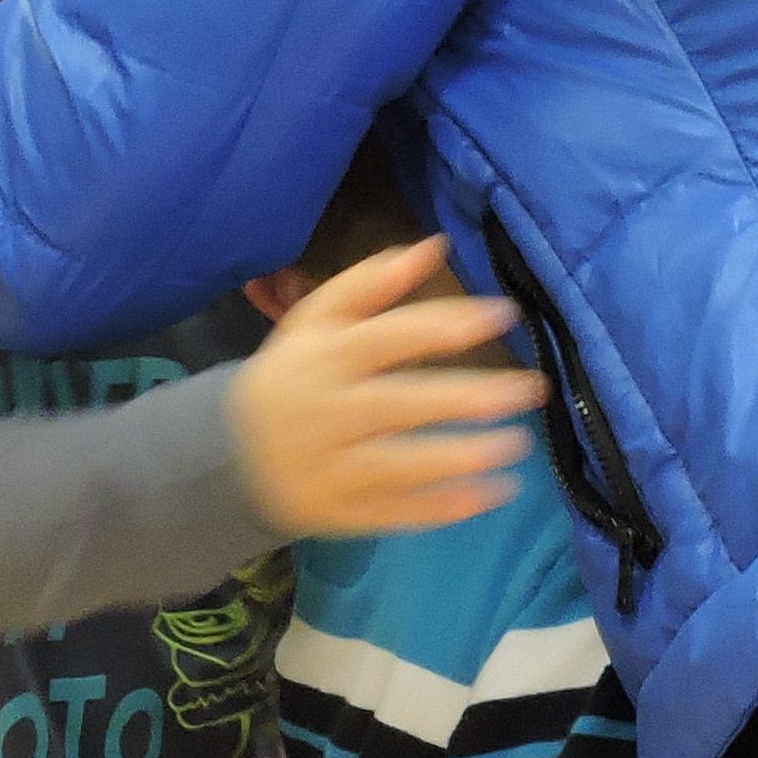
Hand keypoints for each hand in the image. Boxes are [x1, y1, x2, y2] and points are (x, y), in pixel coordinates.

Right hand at [231, 238, 542, 537]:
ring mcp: (333, 468)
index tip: (502, 313)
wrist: (229, 455)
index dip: (444, 324)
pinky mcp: (343, 513)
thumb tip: (435, 244)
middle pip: (400, 404)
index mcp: (322, 358)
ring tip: (517, 444)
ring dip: (463, 457)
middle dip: (467, 397)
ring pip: (402, 464)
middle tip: (528, 388)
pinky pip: (399, 512)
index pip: (387, 337)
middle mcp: (327, 413)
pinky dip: (447, 507)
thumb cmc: (293, 376)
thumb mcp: (315, 321)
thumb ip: (372, 281)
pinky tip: (494, 493)